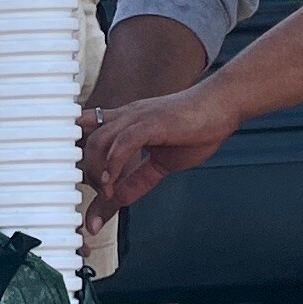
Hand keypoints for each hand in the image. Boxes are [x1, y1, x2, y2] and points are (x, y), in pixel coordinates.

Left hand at [82, 81, 236, 223]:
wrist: (223, 105)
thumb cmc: (199, 126)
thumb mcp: (162, 163)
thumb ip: (139, 180)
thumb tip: (120, 198)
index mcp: (126, 123)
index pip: (88, 135)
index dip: (79, 159)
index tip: (84, 187)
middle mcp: (126, 117)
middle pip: (86, 140)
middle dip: (84, 171)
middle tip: (98, 194)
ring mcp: (138, 117)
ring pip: (100, 142)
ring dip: (97, 171)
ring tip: (106, 192)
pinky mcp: (152, 123)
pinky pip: (123, 142)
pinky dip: (113, 164)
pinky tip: (113, 181)